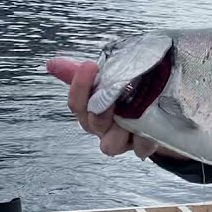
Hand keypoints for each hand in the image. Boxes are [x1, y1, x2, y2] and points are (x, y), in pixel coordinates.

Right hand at [46, 56, 160, 159]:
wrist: (159, 106)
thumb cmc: (127, 93)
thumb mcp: (107, 77)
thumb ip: (78, 72)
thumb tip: (52, 63)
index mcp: (91, 113)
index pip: (76, 105)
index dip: (79, 87)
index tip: (89, 66)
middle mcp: (104, 129)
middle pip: (91, 124)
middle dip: (99, 108)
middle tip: (112, 89)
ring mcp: (123, 140)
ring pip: (110, 145)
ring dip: (118, 128)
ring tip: (130, 110)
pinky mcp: (144, 146)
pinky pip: (141, 149)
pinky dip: (143, 139)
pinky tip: (149, 125)